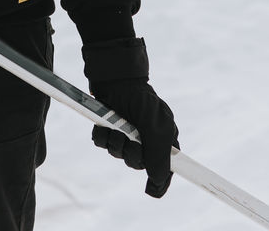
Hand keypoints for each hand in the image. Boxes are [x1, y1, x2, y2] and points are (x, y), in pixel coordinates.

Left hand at [91, 79, 178, 197]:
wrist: (115, 77)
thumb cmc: (141, 98)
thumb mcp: (156, 125)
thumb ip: (158, 153)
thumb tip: (157, 179)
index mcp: (163, 139)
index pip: (166, 169)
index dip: (160, 182)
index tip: (151, 190)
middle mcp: (145, 139)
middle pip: (138, 164)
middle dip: (132, 154)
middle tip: (132, 140)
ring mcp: (126, 134)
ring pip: (119, 154)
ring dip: (116, 143)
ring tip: (118, 126)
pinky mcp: (109, 128)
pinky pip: (103, 143)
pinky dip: (102, 136)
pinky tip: (105, 125)